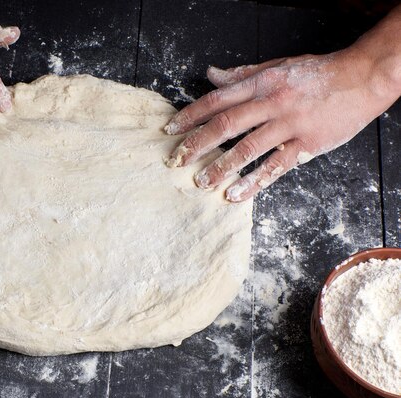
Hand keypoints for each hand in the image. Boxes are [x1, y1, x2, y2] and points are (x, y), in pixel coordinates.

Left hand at [164, 6, 400, 201]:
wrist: (363, 77)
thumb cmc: (318, 72)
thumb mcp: (277, 65)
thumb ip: (242, 75)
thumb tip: (211, 75)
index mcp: (261, 83)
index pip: (217, 101)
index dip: (190, 116)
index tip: (171, 130)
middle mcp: (272, 103)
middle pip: (225, 125)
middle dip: (196, 144)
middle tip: (176, 160)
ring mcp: (289, 125)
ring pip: (247, 148)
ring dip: (220, 167)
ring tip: (200, 181)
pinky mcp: (306, 145)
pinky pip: (275, 167)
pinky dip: (253, 182)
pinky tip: (235, 194)